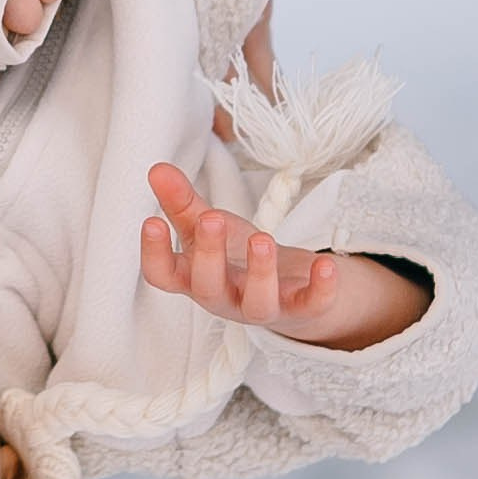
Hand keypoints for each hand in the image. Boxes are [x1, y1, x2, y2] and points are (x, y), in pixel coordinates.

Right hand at [141, 163, 426, 347]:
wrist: (289, 289)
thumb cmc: (238, 257)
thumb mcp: (208, 227)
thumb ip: (183, 202)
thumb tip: (157, 169)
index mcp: (195, 278)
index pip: (164, 276)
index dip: (155, 253)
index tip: (151, 220)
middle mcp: (225, 298)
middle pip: (208, 289)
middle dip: (209, 256)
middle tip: (212, 219)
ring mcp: (263, 308)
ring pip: (257, 304)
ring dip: (260, 274)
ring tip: (262, 239)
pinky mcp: (301, 309)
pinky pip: (310, 305)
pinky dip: (320, 288)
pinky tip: (326, 263)